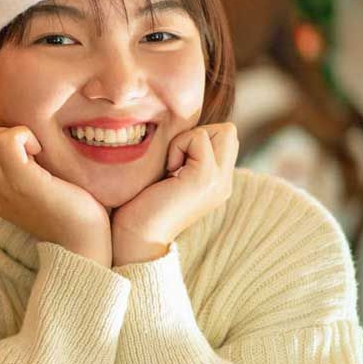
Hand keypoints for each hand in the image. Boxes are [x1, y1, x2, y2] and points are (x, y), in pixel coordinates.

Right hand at [0, 125, 111, 266]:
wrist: (80, 244)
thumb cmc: (64, 210)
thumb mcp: (27, 189)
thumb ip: (11, 170)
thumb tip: (8, 138)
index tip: (20, 152)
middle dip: (3, 132)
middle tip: (29, 150)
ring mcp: (3, 188)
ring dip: (15, 133)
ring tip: (35, 152)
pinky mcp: (23, 183)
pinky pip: (7, 140)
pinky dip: (25, 135)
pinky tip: (40, 151)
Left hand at [111, 123, 238, 265]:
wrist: (134, 238)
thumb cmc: (139, 207)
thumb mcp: (168, 176)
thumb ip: (184, 157)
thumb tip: (182, 126)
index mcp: (217, 182)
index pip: (225, 137)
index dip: (197, 138)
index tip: (173, 162)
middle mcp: (224, 182)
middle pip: (228, 131)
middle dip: (197, 135)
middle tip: (173, 161)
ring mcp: (219, 181)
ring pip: (220, 130)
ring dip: (187, 140)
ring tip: (170, 168)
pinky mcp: (205, 178)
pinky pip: (199, 138)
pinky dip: (178, 146)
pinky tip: (167, 172)